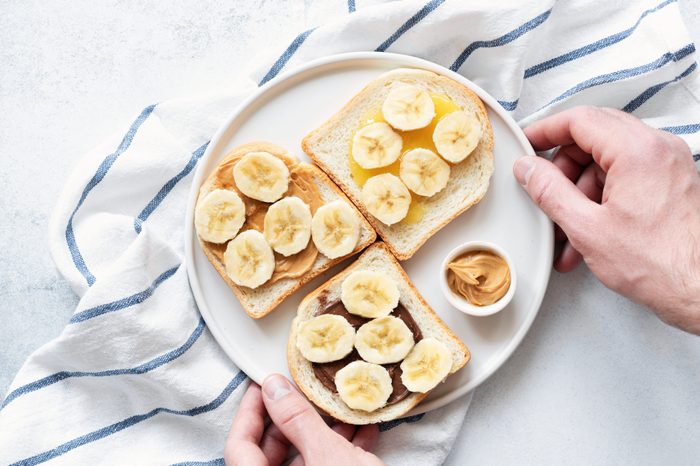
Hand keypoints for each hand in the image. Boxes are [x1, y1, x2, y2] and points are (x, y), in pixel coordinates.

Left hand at [225, 374, 382, 465]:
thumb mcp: (328, 455)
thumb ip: (297, 419)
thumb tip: (273, 388)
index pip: (238, 448)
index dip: (249, 412)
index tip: (264, 386)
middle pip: (267, 456)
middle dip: (289, 421)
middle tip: (302, 394)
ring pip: (301, 463)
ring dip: (320, 434)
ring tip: (341, 411)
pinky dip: (338, 452)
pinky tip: (362, 435)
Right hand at [513, 106, 699, 333]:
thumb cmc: (659, 264)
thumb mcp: (587, 228)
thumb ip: (550, 191)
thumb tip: (528, 168)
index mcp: (638, 151)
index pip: (580, 120)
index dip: (545, 130)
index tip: (526, 144)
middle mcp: (658, 149)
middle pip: (593, 136)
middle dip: (562, 166)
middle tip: (544, 190)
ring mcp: (668, 165)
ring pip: (607, 160)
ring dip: (580, 189)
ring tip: (565, 229)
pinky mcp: (671, 183)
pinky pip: (626, 177)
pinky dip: (601, 198)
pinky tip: (586, 232)